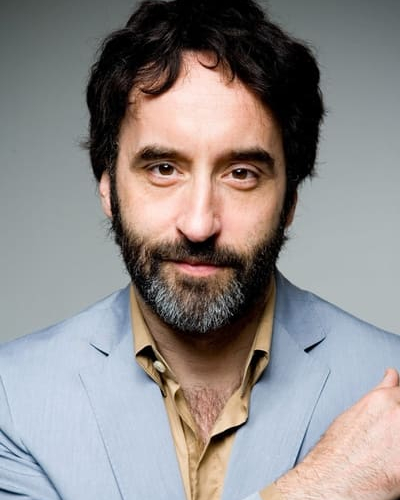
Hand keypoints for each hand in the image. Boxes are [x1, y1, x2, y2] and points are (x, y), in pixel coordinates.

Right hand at [275, 368, 399, 499]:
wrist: (332, 480)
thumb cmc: (337, 450)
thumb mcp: (355, 411)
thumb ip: (381, 391)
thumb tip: (391, 375)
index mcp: (384, 399)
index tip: (397, 415)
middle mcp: (398, 415)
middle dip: (399, 424)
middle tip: (390, 438)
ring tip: (388, 452)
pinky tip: (392, 465)